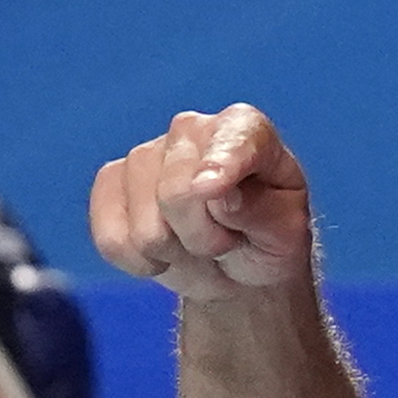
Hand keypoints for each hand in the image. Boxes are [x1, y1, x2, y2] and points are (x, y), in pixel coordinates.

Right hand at [91, 105, 313, 302]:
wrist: (235, 268)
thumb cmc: (267, 241)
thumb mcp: (287, 235)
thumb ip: (261, 211)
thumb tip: (217, 194)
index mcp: (244, 129)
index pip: (233, 138)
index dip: (221, 163)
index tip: (212, 190)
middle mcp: (190, 130)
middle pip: (177, 195)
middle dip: (204, 239)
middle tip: (225, 243)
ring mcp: (145, 154)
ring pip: (145, 228)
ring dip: (175, 254)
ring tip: (198, 247)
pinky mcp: (111, 184)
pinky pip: (112, 239)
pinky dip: (140, 263)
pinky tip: (164, 253)